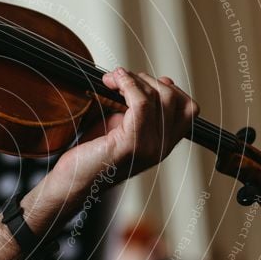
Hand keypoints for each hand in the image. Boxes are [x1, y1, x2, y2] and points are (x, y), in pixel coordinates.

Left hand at [55, 68, 198, 193]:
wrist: (72, 181)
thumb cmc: (90, 154)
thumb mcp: (122, 127)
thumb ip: (141, 109)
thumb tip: (159, 81)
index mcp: (163, 145)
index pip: (187, 109)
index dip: (168, 88)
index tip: (142, 82)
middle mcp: (162, 148)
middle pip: (173, 98)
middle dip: (147, 80)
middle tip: (121, 79)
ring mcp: (150, 147)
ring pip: (158, 97)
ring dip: (133, 79)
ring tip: (113, 79)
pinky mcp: (132, 144)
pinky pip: (141, 103)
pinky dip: (127, 84)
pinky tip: (112, 81)